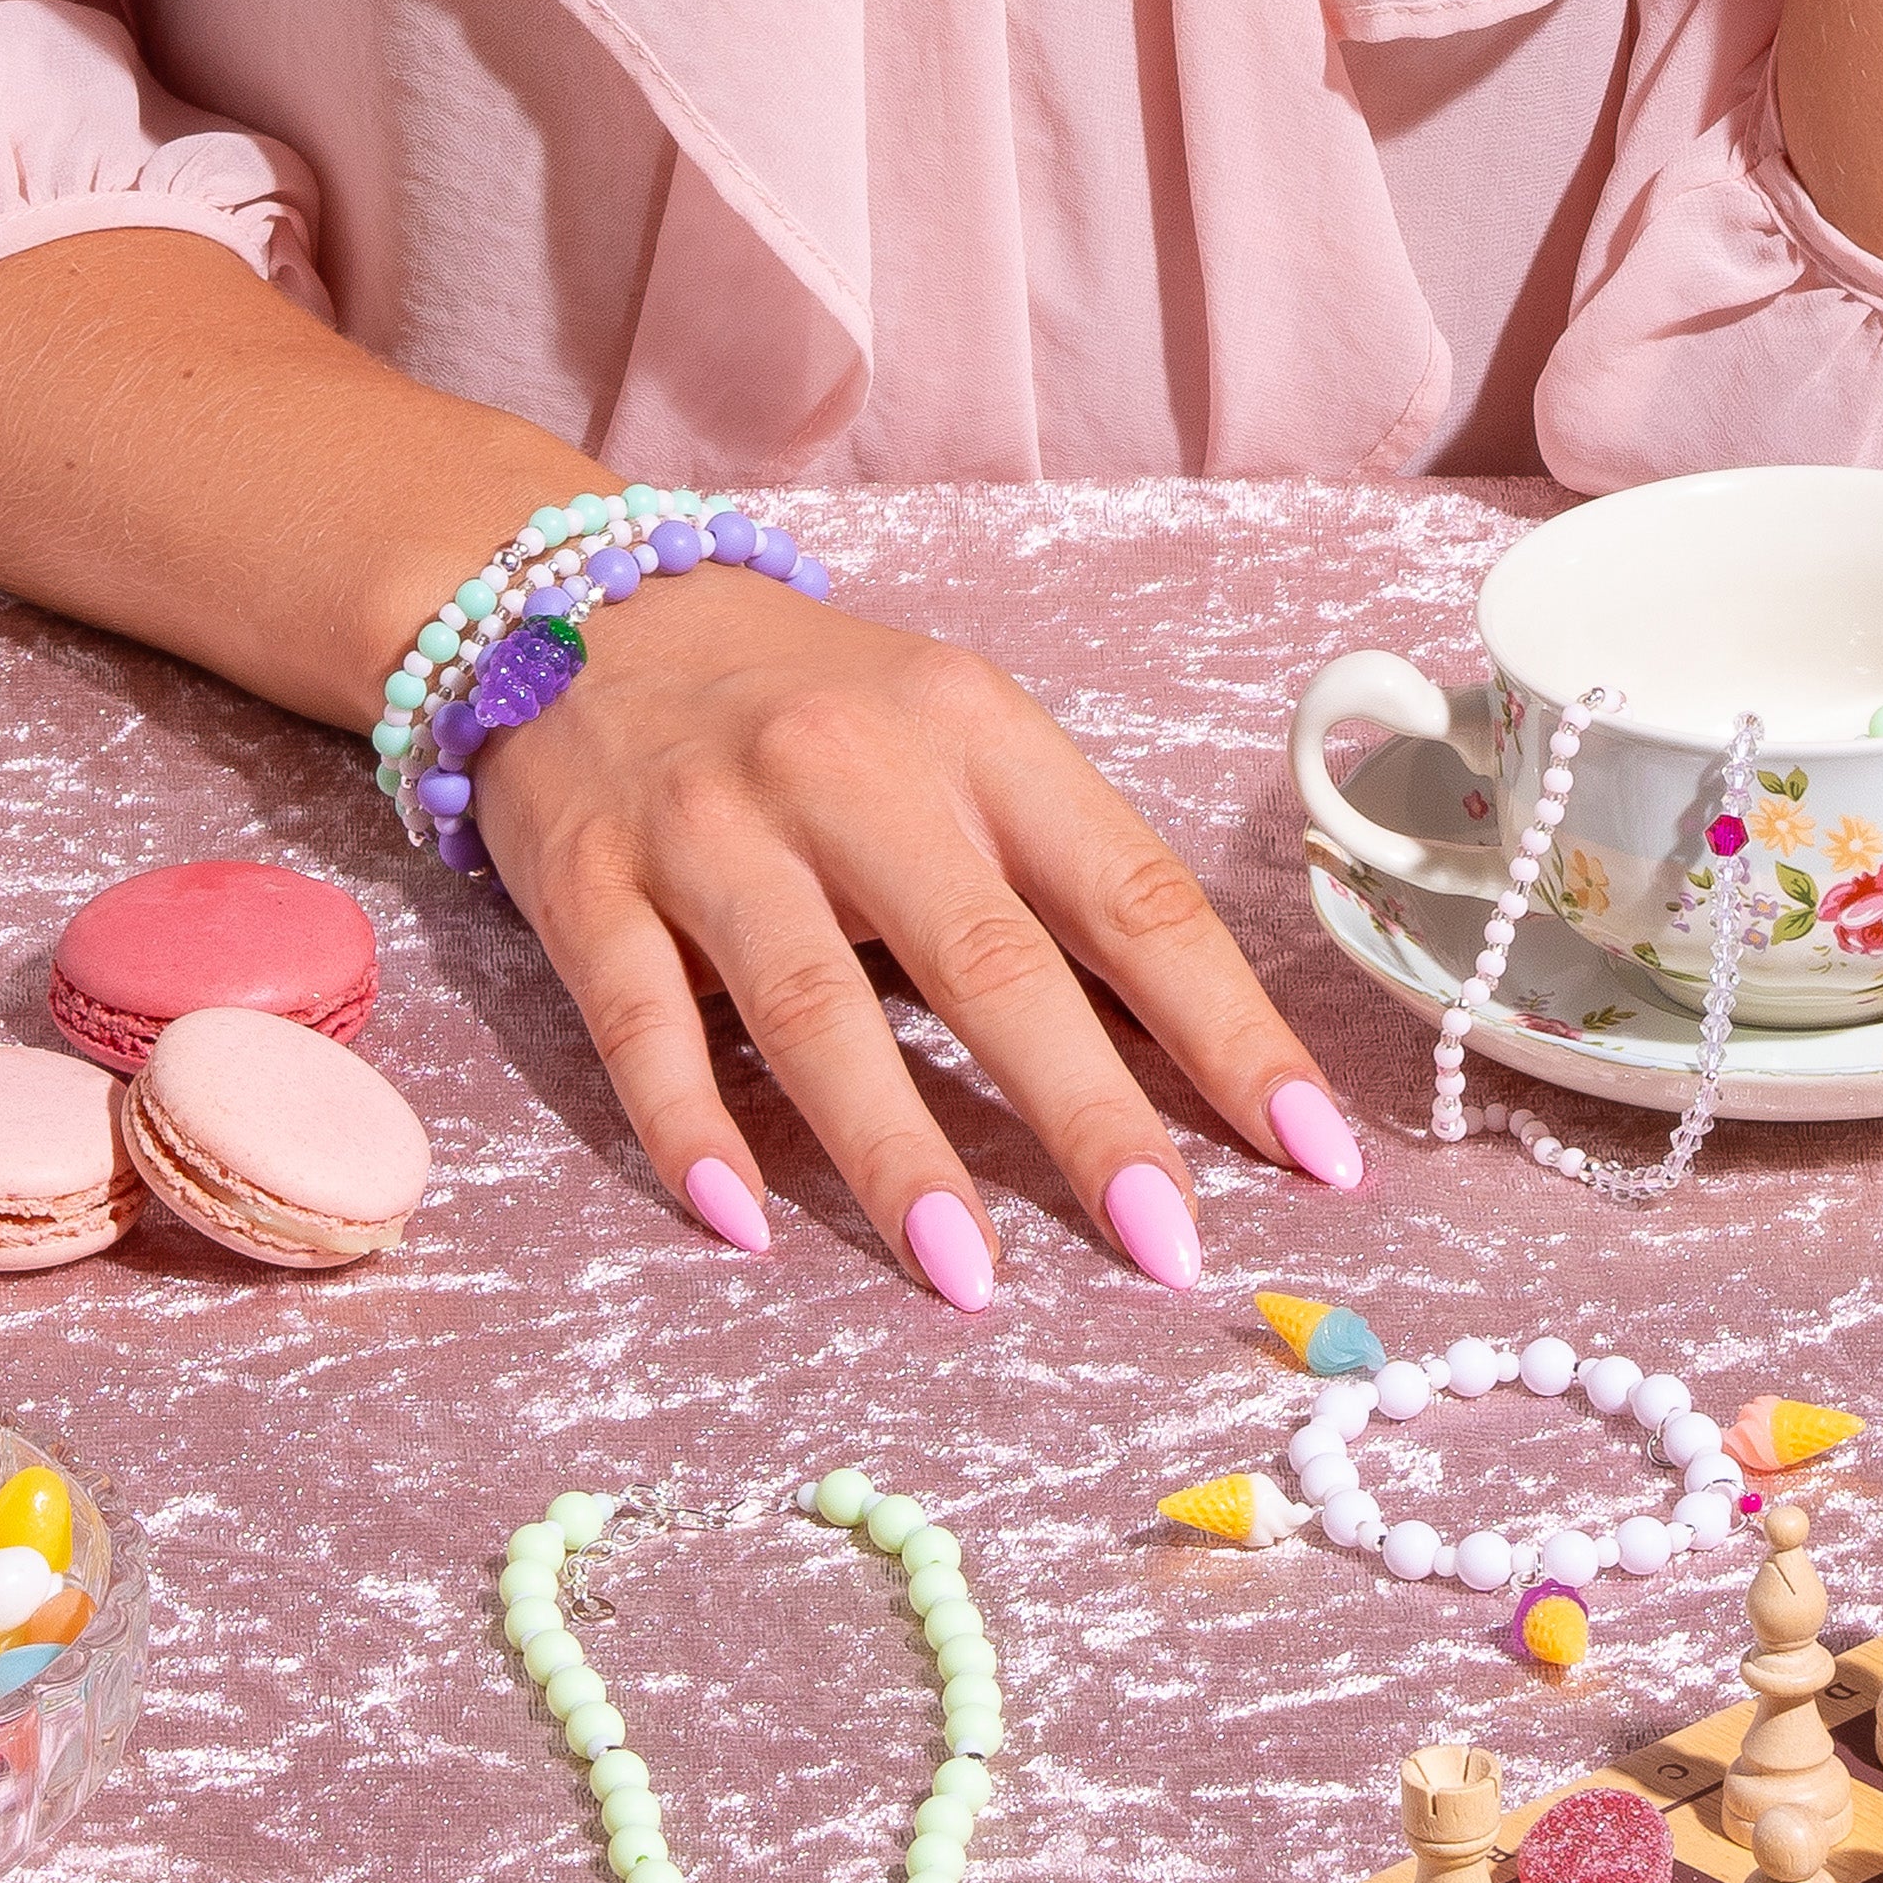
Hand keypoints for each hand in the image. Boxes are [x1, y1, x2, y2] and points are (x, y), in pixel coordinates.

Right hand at [472, 562, 1356, 1304]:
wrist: (572, 604)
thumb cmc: (801, 699)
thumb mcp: (949, 732)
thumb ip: (1047, 868)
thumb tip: (1188, 1053)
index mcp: (973, 731)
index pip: (1129, 893)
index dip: (1228, 1028)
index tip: (1311, 1151)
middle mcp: (847, 772)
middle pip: (988, 961)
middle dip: (1088, 1114)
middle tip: (1165, 1244)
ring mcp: (710, 830)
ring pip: (814, 1008)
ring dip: (896, 1154)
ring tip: (969, 1278)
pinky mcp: (590, 886)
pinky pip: (644, 1027)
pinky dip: (690, 1130)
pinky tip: (740, 1222)